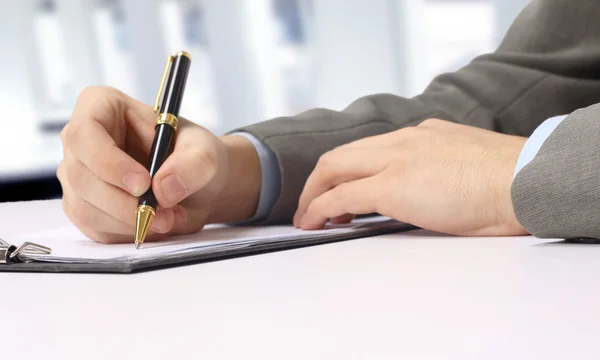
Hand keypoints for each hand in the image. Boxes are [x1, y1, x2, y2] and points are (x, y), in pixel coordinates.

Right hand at [58, 86, 260, 242]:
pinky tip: (156, 224)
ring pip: (85, 207)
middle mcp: (81, 141)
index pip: (84, 133)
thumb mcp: (205, 152)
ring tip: (171, 217)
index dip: (108, 162)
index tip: (143, 183)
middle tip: (166, 212)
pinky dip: (128, 232)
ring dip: (131, 221)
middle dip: (125, 203)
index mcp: (101, 107)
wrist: (196, 186)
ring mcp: (77, 176)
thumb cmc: (193, 155)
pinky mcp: (83, 207)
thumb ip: (194, 164)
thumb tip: (164, 188)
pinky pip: (94, 228)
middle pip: (81, 176)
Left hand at [294, 119, 528, 235]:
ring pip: (334, 167)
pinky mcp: (393, 185)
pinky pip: (342, 194)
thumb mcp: (465, 165)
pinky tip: (315, 223)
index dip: (344, 169)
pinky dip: (321, 207)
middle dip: (319, 180)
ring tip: (309, 217)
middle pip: (342, 154)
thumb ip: (437, 169)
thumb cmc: (507, 180)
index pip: (368, 148)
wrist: (525, 180)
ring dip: (314, 193)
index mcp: (421, 135)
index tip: (337, 189)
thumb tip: (423, 191)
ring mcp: (396, 159)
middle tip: (311, 204)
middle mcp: (403, 140)